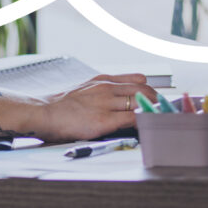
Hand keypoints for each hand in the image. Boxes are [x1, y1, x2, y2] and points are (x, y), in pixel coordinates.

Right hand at [34, 74, 158, 141]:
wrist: (43, 113)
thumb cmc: (62, 106)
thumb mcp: (86, 89)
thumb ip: (105, 90)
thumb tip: (124, 96)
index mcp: (103, 80)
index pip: (139, 80)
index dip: (152, 91)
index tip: (158, 100)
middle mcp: (107, 88)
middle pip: (145, 90)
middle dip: (158, 101)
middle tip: (164, 112)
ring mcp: (106, 103)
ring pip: (141, 103)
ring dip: (153, 112)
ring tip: (161, 120)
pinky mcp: (103, 120)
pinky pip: (132, 119)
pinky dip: (144, 122)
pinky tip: (148, 128)